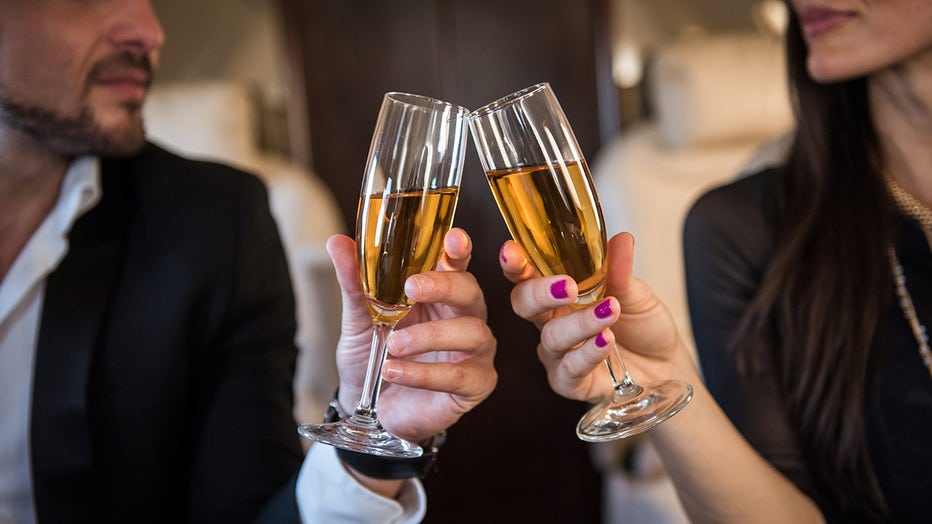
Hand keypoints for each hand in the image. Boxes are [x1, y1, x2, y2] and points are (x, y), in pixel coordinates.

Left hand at [327, 228, 496, 442]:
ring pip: (471, 332)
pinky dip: (424, 373)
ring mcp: (475, 350)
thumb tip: (338, 242)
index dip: (459, 249)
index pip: (457, 263)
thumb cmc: (373, 355)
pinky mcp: (475, 383)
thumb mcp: (359, 317)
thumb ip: (355, 281)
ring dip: (430, 336)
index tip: (453, 239)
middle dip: (445, 286)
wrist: (370, 406)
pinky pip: (459, 374)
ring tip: (393, 345)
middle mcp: (465, 316)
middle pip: (471, 291)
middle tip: (412, 287)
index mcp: (442, 293)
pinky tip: (395, 371)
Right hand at [501, 232, 691, 402]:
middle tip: (567, 286)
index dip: (515, 264)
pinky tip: (606, 341)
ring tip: (610, 311)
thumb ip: (620, 269)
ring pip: (552, 338)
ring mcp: (558, 354)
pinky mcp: (570, 383)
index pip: (527, 276)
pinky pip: (569, 369)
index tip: (511, 250)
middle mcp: (551, 322)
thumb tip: (622, 240)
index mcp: (558, 294)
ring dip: (580, 323)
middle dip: (539, 294)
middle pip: (524, 305)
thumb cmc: (641, 325)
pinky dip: (588, 353)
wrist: (665, 365)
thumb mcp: (635, 292)